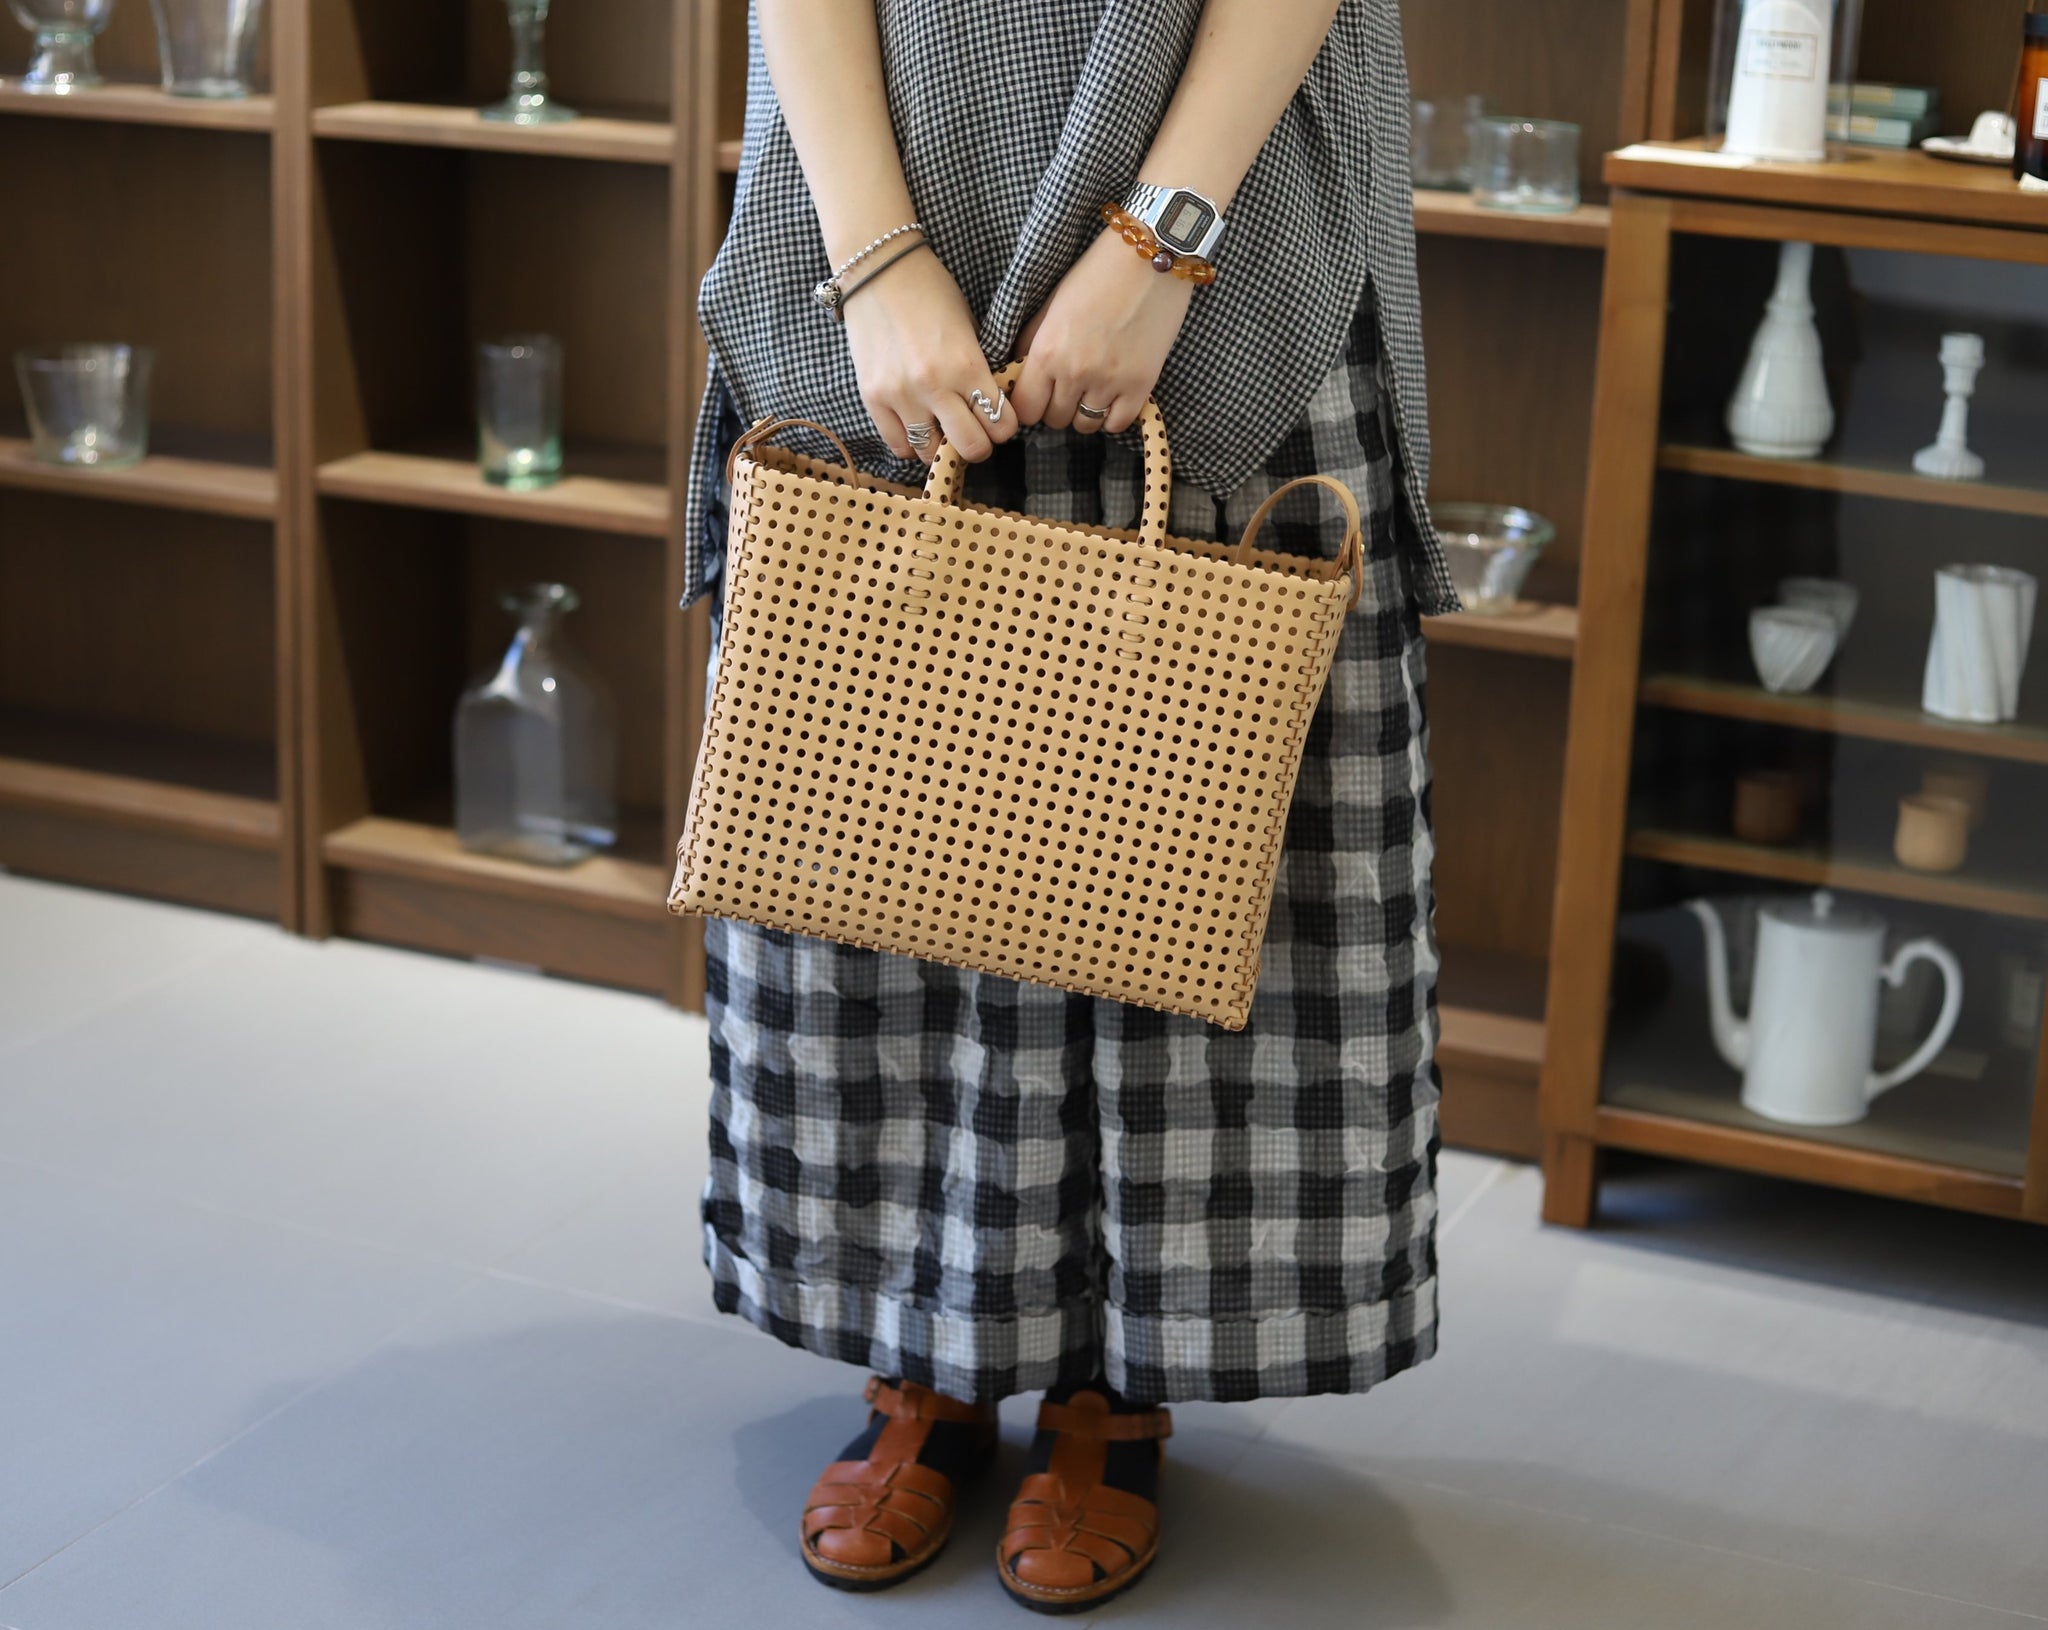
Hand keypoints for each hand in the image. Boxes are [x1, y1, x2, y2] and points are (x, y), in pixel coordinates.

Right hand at [842, 246, 1016, 463]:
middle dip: (978, 444)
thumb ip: (979, 370)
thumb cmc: (930, 292)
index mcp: (967, 365)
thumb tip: (990, 407)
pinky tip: (916, 426)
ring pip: (931, 452)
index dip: (1004, 427)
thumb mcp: (969, 328)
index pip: (1001, 425)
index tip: (998, 420)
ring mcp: (900, 395)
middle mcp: (935, 386)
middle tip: (973, 431)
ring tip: (940, 429)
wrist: (877, 270)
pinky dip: (910, 443)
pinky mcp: (872, 397)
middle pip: (971, 447)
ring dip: (941, 446)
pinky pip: (898, 444)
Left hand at [1010, 229, 1194, 434]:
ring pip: (1085, 425)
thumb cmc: (1096, 275)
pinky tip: (1113, 394)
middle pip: (1055, 419)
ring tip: (1092, 389)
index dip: (1030, 405)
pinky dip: (1112, 415)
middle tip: (1068, 386)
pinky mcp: (1142, 385)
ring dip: (1085, 411)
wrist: (1149, 257)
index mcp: (1047, 352)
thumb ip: (1032, 343)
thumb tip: (1019, 374)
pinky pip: (1117, 424)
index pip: (1026, 409)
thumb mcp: (1051, 305)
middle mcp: (1075, 373)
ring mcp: (1110, 382)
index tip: (1039, 395)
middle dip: (1057, 406)